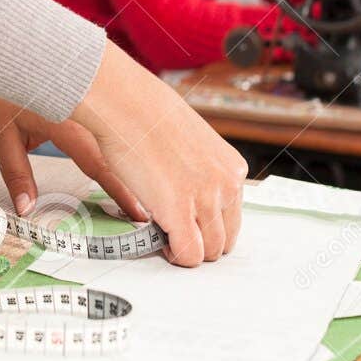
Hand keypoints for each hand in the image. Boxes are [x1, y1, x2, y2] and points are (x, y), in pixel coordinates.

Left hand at [0, 92, 150, 226]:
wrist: (6, 42)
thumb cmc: (1, 87)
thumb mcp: (2, 134)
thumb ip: (16, 174)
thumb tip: (26, 209)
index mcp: (67, 124)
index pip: (99, 166)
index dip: (121, 192)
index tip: (140, 212)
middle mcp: (87, 114)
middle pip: (121, 154)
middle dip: (140, 182)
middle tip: (159, 209)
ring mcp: (95, 101)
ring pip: (124, 136)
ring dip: (139, 160)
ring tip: (161, 187)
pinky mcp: (96, 94)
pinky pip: (118, 120)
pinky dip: (132, 137)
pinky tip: (150, 151)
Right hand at [68, 38, 247, 266]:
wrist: (128, 104)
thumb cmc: (149, 113)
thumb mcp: (192, 140)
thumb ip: (200, 167)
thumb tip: (189, 186)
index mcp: (232, 168)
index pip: (233, 217)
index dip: (209, 226)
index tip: (192, 226)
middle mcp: (226, 186)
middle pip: (225, 239)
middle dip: (201, 242)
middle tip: (176, 236)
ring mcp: (205, 200)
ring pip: (209, 252)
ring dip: (187, 250)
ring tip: (164, 237)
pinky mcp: (180, 213)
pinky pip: (188, 254)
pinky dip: (175, 257)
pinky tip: (160, 243)